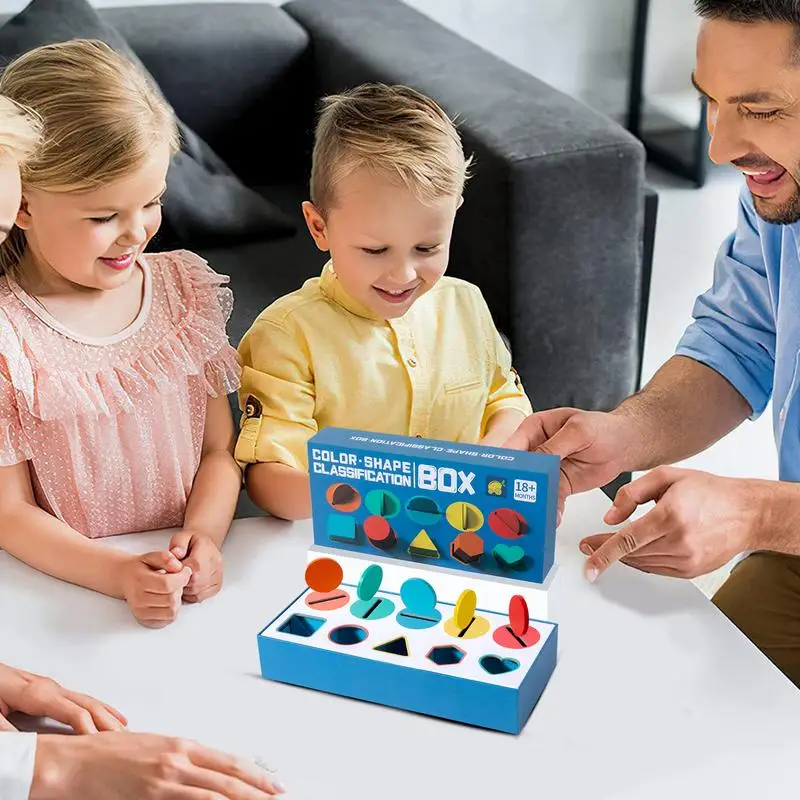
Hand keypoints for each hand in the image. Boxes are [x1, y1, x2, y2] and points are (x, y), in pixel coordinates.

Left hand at [0, 663, 125, 732]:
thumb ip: (7, 729)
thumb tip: (25, 748)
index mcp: (38, 694)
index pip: (74, 712)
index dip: (89, 728)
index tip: (100, 744)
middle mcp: (50, 688)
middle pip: (88, 705)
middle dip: (107, 722)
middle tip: (124, 738)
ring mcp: (52, 687)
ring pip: (88, 700)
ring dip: (108, 714)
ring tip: (124, 729)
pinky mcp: (50, 690)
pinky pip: (81, 699)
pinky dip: (100, 707)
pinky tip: (108, 713)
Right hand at [31, 732, 284, 799]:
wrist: (74, 762)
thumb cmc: (108, 754)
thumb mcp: (153, 748)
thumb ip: (180, 760)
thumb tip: (205, 772)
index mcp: (181, 746)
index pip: (229, 761)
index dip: (255, 773)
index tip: (274, 783)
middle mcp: (178, 760)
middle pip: (228, 779)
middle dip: (257, 790)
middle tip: (278, 796)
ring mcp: (164, 781)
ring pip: (213, 795)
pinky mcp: (149, 797)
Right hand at [118, 551, 191, 627]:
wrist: (124, 579)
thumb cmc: (140, 568)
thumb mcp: (152, 556)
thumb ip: (166, 558)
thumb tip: (178, 567)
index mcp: (140, 580)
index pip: (168, 584)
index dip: (183, 577)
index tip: (185, 571)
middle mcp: (138, 599)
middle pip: (171, 599)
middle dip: (180, 588)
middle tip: (176, 580)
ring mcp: (140, 612)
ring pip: (172, 611)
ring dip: (177, 600)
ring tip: (172, 590)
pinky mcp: (145, 620)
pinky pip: (168, 619)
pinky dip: (172, 610)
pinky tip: (168, 600)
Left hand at [169, 530, 223, 602]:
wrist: (204, 546)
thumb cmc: (191, 542)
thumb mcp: (181, 536)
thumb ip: (177, 544)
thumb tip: (176, 554)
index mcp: (207, 550)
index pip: (192, 568)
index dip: (178, 572)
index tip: (172, 569)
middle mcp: (216, 564)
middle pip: (194, 582)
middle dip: (180, 581)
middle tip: (175, 574)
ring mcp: (218, 576)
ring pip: (195, 592)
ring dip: (184, 589)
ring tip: (181, 578)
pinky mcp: (217, 586)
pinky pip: (199, 597)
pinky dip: (189, 594)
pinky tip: (187, 584)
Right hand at [504, 408, 634, 522]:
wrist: (624, 444)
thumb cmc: (602, 428)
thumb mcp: (579, 431)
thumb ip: (555, 446)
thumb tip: (535, 460)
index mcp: (534, 429)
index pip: (513, 447)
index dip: (505, 464)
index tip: (503, 480)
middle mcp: (535, 449)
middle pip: (518, 470)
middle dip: (515, 487)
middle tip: (513, 502)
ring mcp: (545, 469)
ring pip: (531, 488)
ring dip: (532, 501)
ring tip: (531, 515)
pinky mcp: (557, 484)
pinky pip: (549, 499)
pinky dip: (550, 509)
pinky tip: (551, 518)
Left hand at [579, 467, 760, 581]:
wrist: (746, 512)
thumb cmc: (709, 491)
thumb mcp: (666, 476)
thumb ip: (632, 493)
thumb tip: (610, 517)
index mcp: (671, 516)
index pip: (628, 540)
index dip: (603, 552)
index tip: (587, 559)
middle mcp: (679, 541)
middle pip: (631, 553)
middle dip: (606, 551)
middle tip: (589, 545)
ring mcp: (687, 559)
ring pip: (641, 563)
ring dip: (623, 556)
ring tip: (610, 544)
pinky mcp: (691, 570)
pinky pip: (655, 569)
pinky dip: (641, 560)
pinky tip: (635, 550)